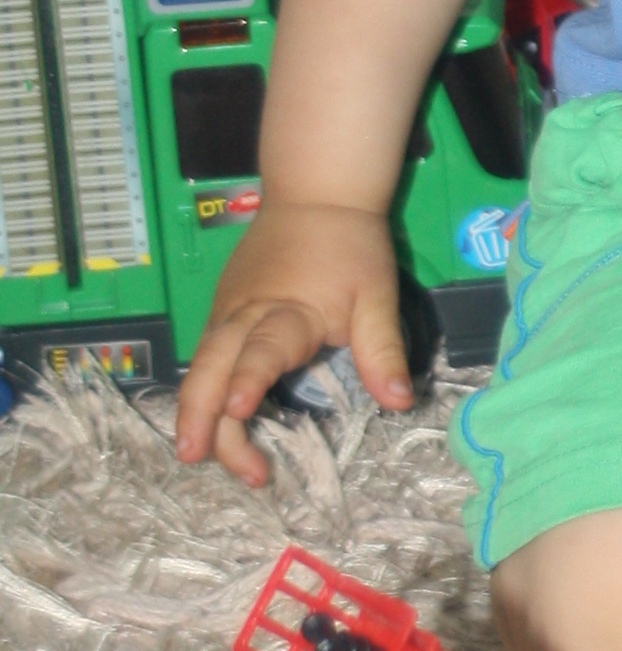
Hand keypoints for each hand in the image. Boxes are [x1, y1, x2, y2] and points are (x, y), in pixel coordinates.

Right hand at [173, 200, 413, 488]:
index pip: (261, 350)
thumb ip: (382, 350)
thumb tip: (400, 402)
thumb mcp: (377, 295)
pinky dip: (200, 388)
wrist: (317, 193)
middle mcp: (243, 314)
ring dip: (194, 408)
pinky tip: (205, 421)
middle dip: (199, 414)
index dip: (248, 380)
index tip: (236, 411)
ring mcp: (226, 311)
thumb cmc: (351, 245)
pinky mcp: (222, 310)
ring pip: (199, 364)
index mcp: (286, 310)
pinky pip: (205, 355)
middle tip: (195, 457)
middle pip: (210, 366)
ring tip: (195, 453)